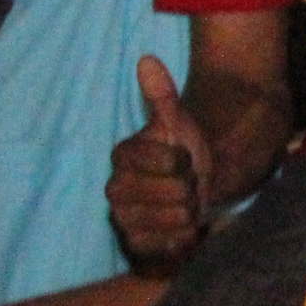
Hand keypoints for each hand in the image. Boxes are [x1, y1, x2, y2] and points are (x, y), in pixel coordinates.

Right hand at [108, 54, 212, 261]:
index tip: (183, 157)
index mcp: (122, 155)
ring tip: (184, 204)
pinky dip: (184, 236)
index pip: (170, 160)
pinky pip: (168, 244)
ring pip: (177, 218)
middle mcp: (114, 188)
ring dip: (191, 211)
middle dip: (192, 187)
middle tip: (186, 184)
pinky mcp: (134, 245)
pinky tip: (180, 227)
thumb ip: (162, 94)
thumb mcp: (178, 122)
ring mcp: (122, 218)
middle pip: (177, 192)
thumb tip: (147, 60)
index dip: (186, 160)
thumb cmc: (184, 154)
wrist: (191, 190)